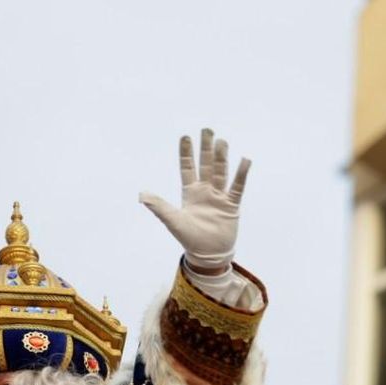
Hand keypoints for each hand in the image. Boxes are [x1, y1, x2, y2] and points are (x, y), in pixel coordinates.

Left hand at [139, 129, 250, 271]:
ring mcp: (219, 197)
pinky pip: (236, 187)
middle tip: (207, 129)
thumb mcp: (172, 220)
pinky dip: (240, 175)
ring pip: (221, 172)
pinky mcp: (231, 205)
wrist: (208, 254)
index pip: (187, 168)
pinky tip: (244, 161)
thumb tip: (141, 195)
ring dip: (221, 157)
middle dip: (206, 148)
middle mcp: (205, 191)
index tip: (186, 136)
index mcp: (190, 193)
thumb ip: (159, 206)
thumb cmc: (189, 238)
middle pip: (206, 165)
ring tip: (221, 141)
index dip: (186, 153)